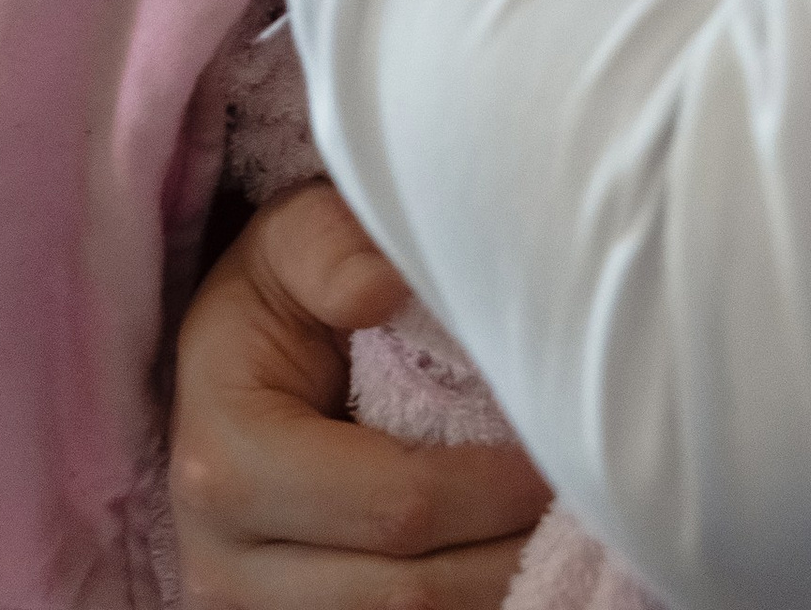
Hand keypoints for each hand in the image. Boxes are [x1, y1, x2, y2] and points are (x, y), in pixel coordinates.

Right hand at [171, 181, 549, 609]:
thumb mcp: (290, 238)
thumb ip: (332, 249)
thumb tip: (385, 289)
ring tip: (561, 535)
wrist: (226, 363)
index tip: (560, 454)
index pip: (397, 506)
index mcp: (226, 465)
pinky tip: (514, 561)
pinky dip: (467, 603)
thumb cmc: (278, 292)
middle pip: (410, 594)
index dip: (494, 488)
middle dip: (510, 551)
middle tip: (586, 504)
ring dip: (498, 589)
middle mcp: (224, 564)